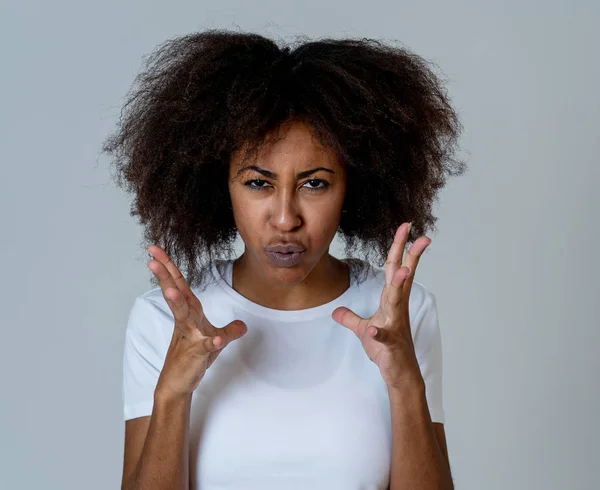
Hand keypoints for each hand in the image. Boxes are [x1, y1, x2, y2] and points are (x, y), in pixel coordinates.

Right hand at [147, 245, 247, 399]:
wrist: (179, 383)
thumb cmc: (194, 357)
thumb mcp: (216, 341)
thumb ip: (229, 331)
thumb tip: (243, 325)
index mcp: (190, 311)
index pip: (179, 284)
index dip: (168, 265)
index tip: (155, 249)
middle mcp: (186, 320)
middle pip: (176, 292)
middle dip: (165, 275)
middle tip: (151, 258)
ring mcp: (189, 336)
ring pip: (183, 315)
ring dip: (178, 303)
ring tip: (171, 291)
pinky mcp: (196, 353)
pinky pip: (205, 346)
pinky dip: (211, 343)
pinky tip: (216, 341)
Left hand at [331, 222, 430, 389]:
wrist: (399, 374)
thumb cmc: (386, 350)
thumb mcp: (363, 330)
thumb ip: (350, 318)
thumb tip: (336, 311)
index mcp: (391, 300)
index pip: (393, 268)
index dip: (398, 247)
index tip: (407, 227)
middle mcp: (396, 307)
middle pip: (402, 276)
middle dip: (409, 254)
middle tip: (421, 235)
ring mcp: (395, 324)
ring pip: (397, 300)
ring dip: (399, 285)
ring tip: (403, 269)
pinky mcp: (390, 343)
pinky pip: (384, 335)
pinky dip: (378, 331)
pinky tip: (373, 328)